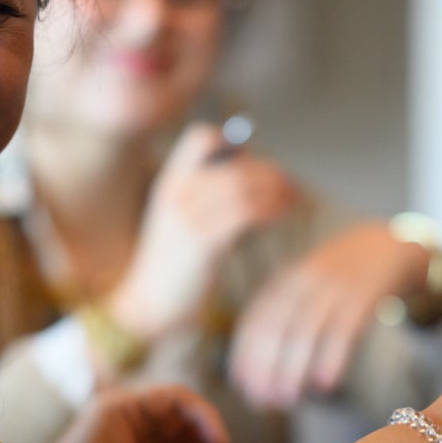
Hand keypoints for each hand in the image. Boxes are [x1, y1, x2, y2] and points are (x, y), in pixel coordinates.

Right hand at [105, 124, 297, 345]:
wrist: (149, 305)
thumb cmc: (172, 265)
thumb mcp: (178, 220)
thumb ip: (205, 193)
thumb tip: (248, 169)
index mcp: (170, 182)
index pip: (200, 137)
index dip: (232, 144)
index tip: (253, 166)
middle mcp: (177, 192)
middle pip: (236, 165)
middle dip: (269, 173)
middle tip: (290, 185)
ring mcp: (189, 215)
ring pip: (245, 186)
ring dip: (276, 190)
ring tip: (292, 200)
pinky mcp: (203, 241)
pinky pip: (246, 212)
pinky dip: (270, 209)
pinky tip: (281, 214)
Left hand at [228, 222, 433, 409]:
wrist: (387, 246)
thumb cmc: (338, 280)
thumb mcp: (304, 287)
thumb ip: (282, 317)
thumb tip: (254, 369)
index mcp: (285, 280)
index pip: (256, 319)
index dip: (245, 354)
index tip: (242, 387)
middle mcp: (304, 281)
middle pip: (276, 326)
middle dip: (265, 366)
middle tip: (263, 401)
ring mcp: (334, 286)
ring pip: (305, 331)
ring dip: (292, 369)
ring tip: (288, 399)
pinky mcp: (363, 297)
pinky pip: (342, 330)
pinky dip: (330, 359)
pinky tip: (323, 384)